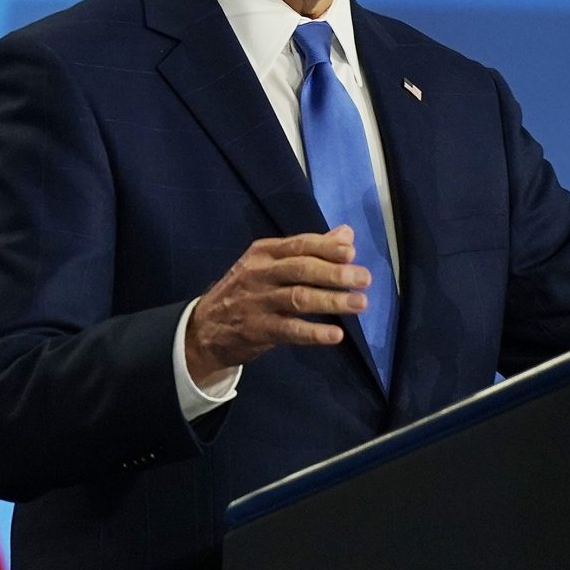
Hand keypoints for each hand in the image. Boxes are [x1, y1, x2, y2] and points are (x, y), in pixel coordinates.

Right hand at [185, 227, 370, 382]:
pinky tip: (336, 334)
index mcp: (263, 253)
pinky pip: (290, 330)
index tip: (352, 252)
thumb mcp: (269, 264)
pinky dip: (314, 333)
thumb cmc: (246, 291)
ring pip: (298, 298)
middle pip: (301, 269)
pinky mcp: (258, 330)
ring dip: (331, 301)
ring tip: (360, 304)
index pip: (299, 245)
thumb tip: (346, 234)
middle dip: (334, 273)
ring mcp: (257, 302)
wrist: (205, 328)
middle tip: (364, 278)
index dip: (326, 248)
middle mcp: (259, 273)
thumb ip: (308, 250)